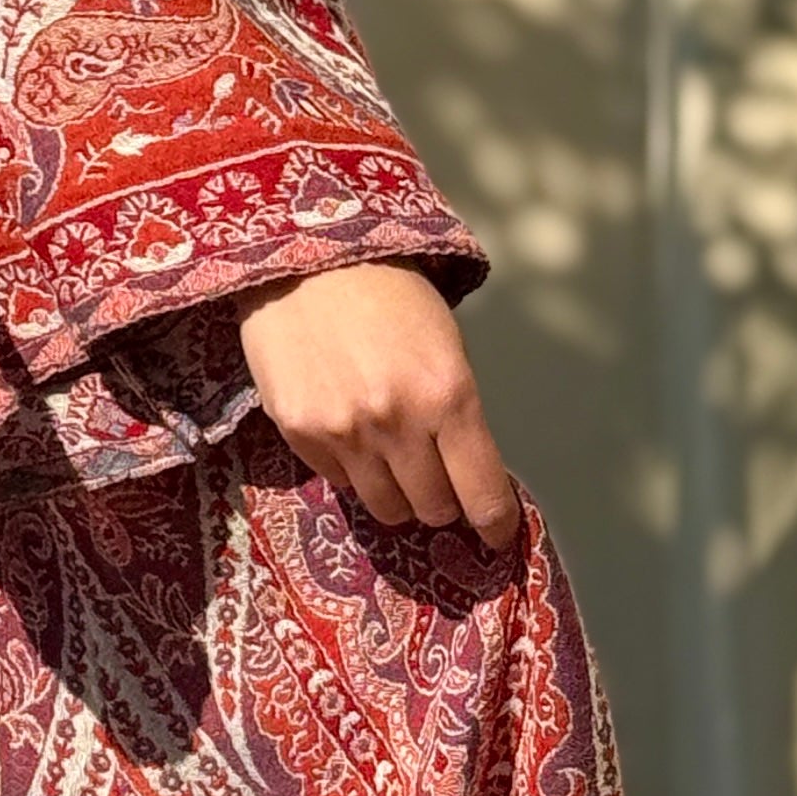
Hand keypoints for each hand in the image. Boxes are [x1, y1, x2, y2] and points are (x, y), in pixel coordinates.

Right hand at [235, 264, 521, 547]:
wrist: (306, 262)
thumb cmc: (389, 297)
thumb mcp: (446, 348)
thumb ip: (456, 414)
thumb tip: (464, 477)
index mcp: (449, 395)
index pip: (482, 492)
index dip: (495, 522)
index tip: (497, 533)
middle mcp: (397, 422)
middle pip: (434, 508)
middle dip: (442, 499)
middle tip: (437, 477)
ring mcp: (343, 432)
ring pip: (386, 508)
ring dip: (398, 493)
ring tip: (392, 459)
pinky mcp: (299, 432)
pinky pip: (339, 482)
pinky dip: (353, 470)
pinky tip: (350, 431)